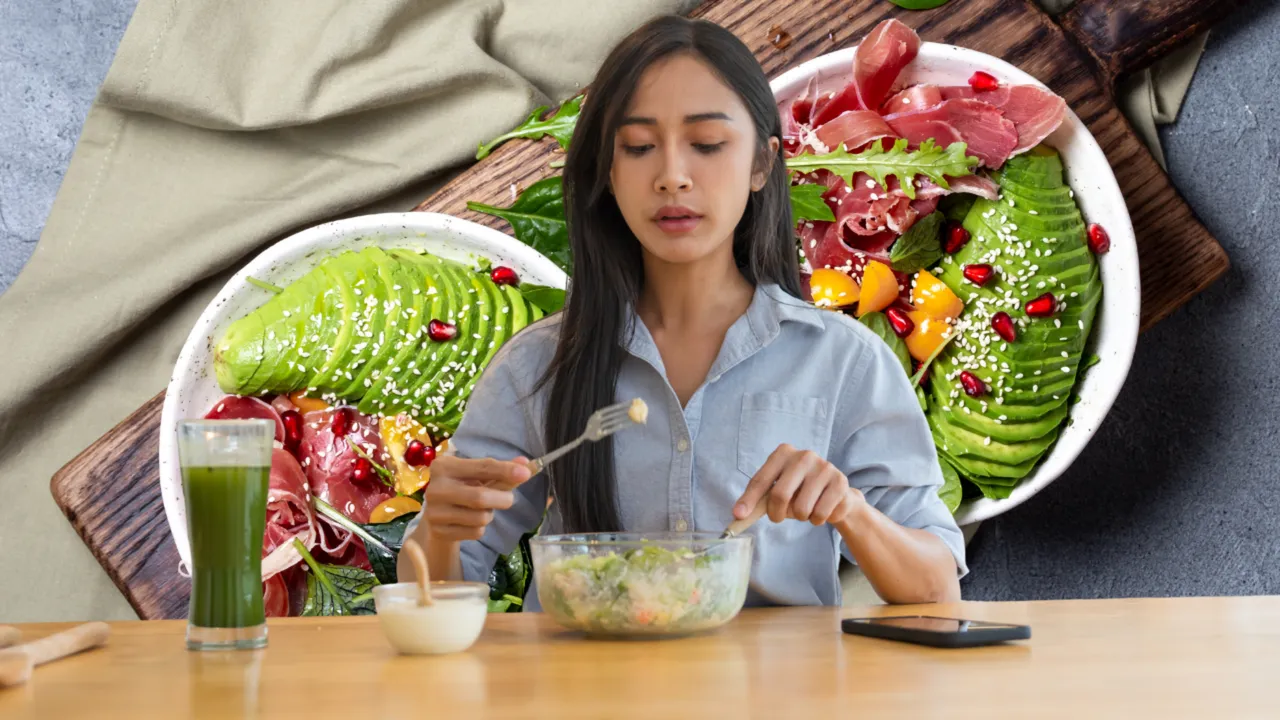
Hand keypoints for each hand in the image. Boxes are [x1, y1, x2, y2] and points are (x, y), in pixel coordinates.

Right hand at [423, 455, 532, 540]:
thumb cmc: (462, 487)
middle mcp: (436, 488)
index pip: (482, 467)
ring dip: (490, 514)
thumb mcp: (477, 475)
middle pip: (480, 497)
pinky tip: (471, 521)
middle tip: (508, 499)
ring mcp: (434, 512)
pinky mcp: (439, 531)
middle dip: (503, 499)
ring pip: (480, 518)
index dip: (505, 470)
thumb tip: (527, 464)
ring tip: (482, 509)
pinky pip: (475, 532)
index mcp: (444, 466)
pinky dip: (481, 528)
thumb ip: (501, 470)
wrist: (437, 512)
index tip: (525, 473)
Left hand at [733, 444, 864, 526]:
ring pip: (802, 508)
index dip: (749, 500)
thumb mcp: (777, 490)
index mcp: (783, 453)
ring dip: (801, 518)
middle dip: (776, 514)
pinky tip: (822, 510)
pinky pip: (821, 514)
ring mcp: (824, 467)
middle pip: (780, 495)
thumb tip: (738, 515)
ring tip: (806, 510)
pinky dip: (818, 520)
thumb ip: (758, 500)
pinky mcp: (840, 482)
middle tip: (778, 518)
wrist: (836, 494)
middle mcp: (804, 455)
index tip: (739, 516)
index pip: (761, 480)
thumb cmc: (800, 491)